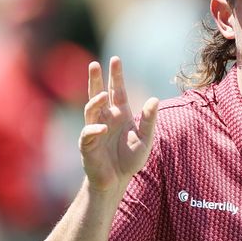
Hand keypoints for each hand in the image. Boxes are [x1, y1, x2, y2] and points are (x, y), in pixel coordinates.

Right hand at [81, 57, 158, 193]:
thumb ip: (149, 120)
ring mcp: (95, 129)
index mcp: (120, 114)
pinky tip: (103, 128)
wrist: (117, 181)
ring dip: (95, 101)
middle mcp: (106, 118)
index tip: (115, 59)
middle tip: (94, 64)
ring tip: (103, 94)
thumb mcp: (145, 139)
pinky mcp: (88, 144)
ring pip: (90, 110)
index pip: (117, 90)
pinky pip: (88, 133)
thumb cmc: (130, 160)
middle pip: (98, 94)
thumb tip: (154, 99)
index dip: (116, 75)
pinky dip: (94, 129)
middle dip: (95, 79)